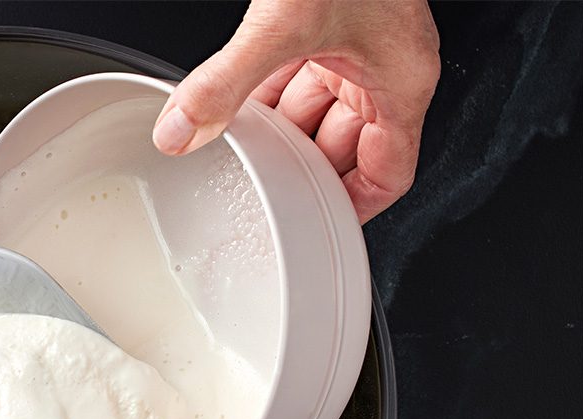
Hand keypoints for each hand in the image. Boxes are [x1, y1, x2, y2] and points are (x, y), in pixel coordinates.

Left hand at [152, 0, 439, 222]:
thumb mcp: (285, 22)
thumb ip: (227, 82)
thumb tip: (182, 130)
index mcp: (399, 82)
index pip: (389, 174)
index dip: (355, 210)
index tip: (319, 232)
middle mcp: (380, 68)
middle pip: (343, 150)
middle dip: (300, 172)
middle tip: (261, 198)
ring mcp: (350, 46)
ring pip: (314, 114)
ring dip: (276, 135)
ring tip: (241, 158)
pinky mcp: (321, 26)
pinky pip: (294, 77)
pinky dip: (263, 97)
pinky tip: (232, 109)